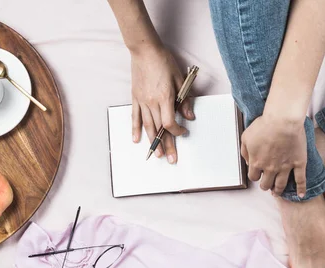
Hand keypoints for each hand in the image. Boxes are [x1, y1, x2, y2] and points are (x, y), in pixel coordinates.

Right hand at [130, 45, 194, 162]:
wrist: (144, 50)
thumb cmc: (164, 62)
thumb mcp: (180, 79)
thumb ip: (184, 100)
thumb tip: (189, 116)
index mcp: (165, 98)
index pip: (170, 123)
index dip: (177, 132)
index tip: (183, 133)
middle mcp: (152, 102)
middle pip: (159, 129)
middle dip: (166, 145)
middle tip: (170, 159)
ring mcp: (142, 101)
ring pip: (147, 126)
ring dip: (152, 142)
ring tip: (156, 154)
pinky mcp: (135, 98)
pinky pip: (135, 116)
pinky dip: (135, 129)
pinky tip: (136, 140)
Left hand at [241, 114, 306, 196]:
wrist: (283, 121)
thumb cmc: (264, 126)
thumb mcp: (246, 137)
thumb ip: (244, 151)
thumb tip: (248, 161)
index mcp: (257, 163)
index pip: (253, 177)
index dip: (255, 176)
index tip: (257, 174)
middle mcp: (270, 169)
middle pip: (266, 185)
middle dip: (265, 186)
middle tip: (266, 185)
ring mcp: (285, 167)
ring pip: (281, 185)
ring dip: (278, 190)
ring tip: (277, 192)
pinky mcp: (299, 163)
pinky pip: (301, 180)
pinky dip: (301, 189)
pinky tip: (301, 195)